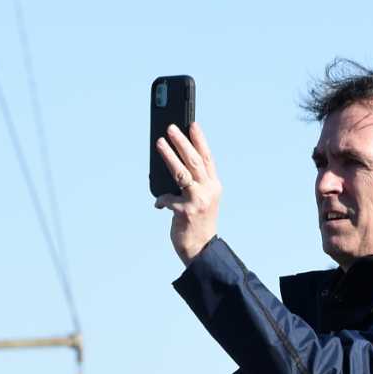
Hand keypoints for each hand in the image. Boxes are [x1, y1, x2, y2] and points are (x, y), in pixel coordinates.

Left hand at [155, 121, 220, 264]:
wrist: (201, 249)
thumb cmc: (198, 223)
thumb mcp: (202, 199)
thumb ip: (195, 182)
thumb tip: (174, 163)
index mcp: (214, 186)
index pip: (207, 158)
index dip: (200, 140)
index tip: (192, 124)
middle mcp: (208, 190)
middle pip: (194, 160)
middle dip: (181, 142)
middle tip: (170, 128)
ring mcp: (197, 200)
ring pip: (181, 173)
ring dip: (169, 156)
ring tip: (160, 143)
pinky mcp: (185, 211)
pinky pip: (168, 198)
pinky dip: (162, 199)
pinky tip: (158, 203)